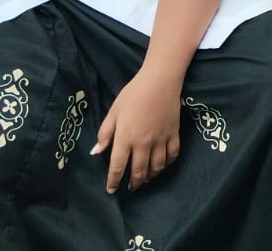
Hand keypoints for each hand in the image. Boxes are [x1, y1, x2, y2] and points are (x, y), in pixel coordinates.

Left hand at [94, 68, 181, 193]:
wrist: (160, 81)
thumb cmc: (133, 94)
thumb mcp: (113, 112)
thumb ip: (105, 133)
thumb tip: (96, 152)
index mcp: (125, 138)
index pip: (118, 166)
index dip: (113, 181)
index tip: (111, 190)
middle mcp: (143, 143)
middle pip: (139, 170)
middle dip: (134, 182)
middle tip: (130, 187)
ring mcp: (161, 140)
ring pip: (157, 166)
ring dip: (150, 176)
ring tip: (145, 179)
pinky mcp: (174, 134)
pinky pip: (172, 155)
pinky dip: (167, 164)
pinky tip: (162, 165)